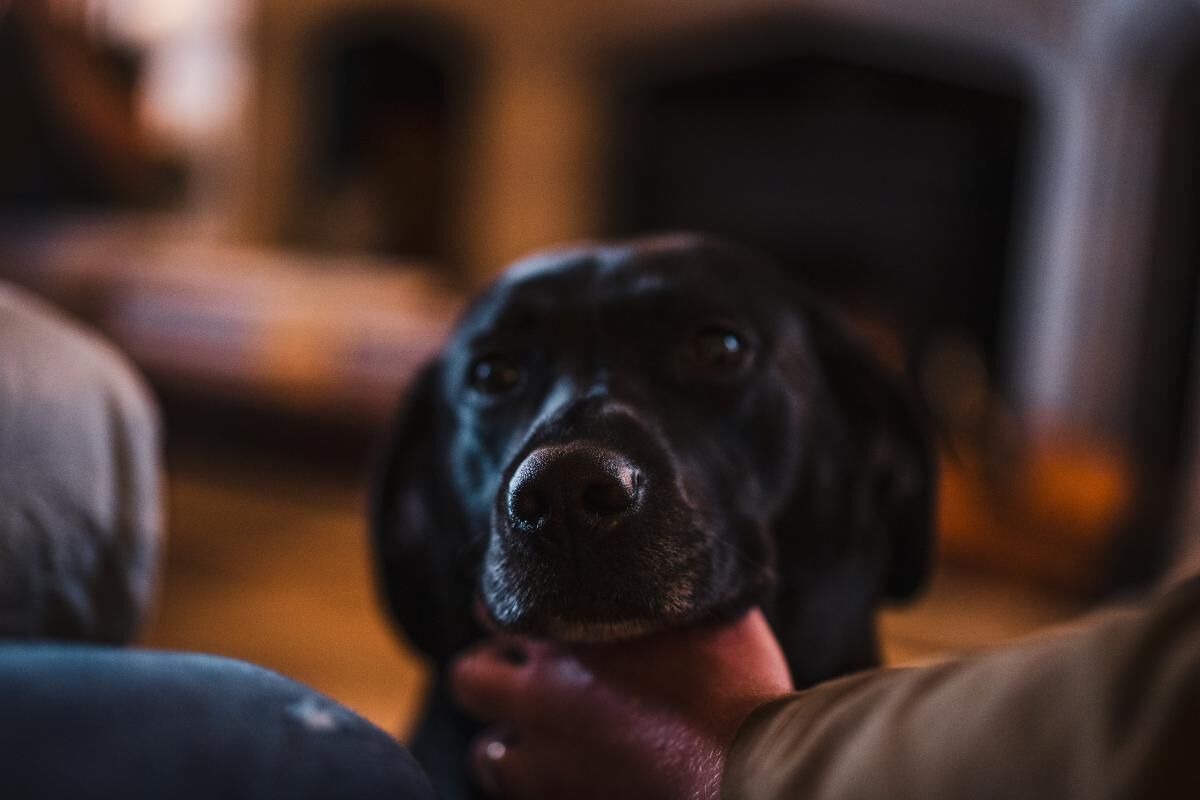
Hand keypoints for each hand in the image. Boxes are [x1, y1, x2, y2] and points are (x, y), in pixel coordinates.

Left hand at [450, 609, 792, 799]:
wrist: (746, 760)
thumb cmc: (736, 676)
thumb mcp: (702, 606)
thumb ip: (666, 586)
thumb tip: (673, 558)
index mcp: (566, 631)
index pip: (500, 603)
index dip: (508, 603)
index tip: (526, 604)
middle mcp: (543, 693)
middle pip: (471, 678)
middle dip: (487, 672)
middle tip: (518, 673)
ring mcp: (552, 757)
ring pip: (488, 754)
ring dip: (503, 741)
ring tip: (530, 736)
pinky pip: (524, 797)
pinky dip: (536, 783)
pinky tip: (562, 775)